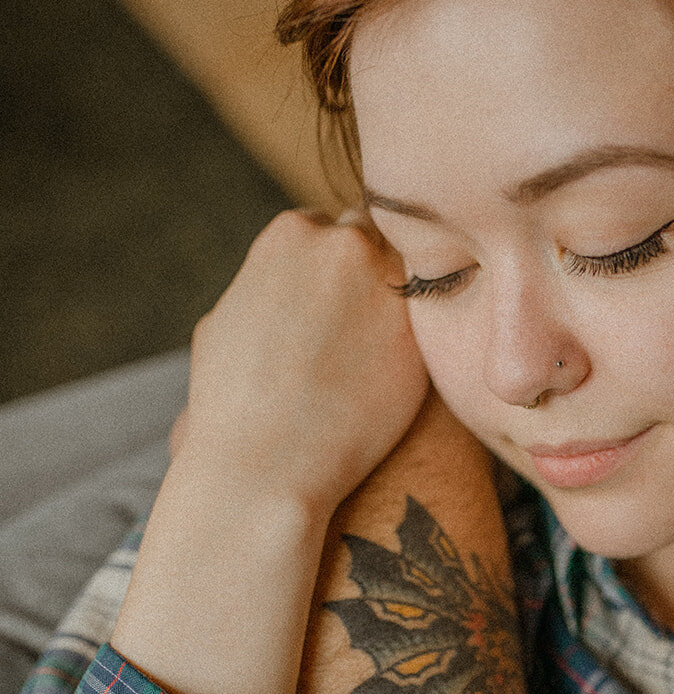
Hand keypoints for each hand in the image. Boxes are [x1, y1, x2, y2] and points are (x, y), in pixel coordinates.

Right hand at [182, 209, 429, 511]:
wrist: (265, 464)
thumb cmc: (230, 404)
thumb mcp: (225, 320)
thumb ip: (263, 286)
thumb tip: (279, 285)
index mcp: (292, 232)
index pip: (332, 229)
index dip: (334, 271)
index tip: (333, 307)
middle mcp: (346, 246)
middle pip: (377, 244)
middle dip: (373, 276)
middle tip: (362, 327)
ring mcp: (390, 287)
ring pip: (409, 282)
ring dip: (400, 307)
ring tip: (375, 355)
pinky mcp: (421, 336)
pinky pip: (429, 326)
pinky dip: (414, 345)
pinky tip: (390, 377)